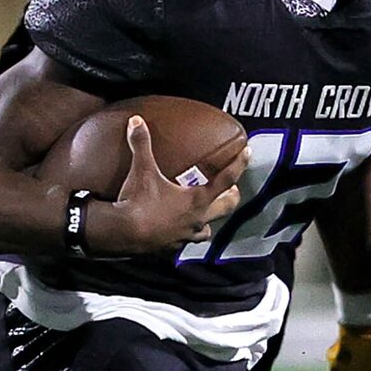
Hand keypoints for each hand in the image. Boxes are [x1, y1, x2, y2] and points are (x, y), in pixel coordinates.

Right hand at [84, 116, 243, 255]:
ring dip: (207, 221)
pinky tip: (174, 229)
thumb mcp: (142, 171)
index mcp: (197, 200)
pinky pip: (183, 242)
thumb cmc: (138, 202)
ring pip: (206, 230)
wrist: (122, 234)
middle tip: (232, 190)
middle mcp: (197, 220)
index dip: (239, 164)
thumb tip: (136, 121)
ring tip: (202, 214)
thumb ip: (141, 144)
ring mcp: (185, 237)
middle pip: (225, 208)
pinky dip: (182, 235)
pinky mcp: (170, 249)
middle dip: (230, 198)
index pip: (226, 179)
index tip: (248, 153)